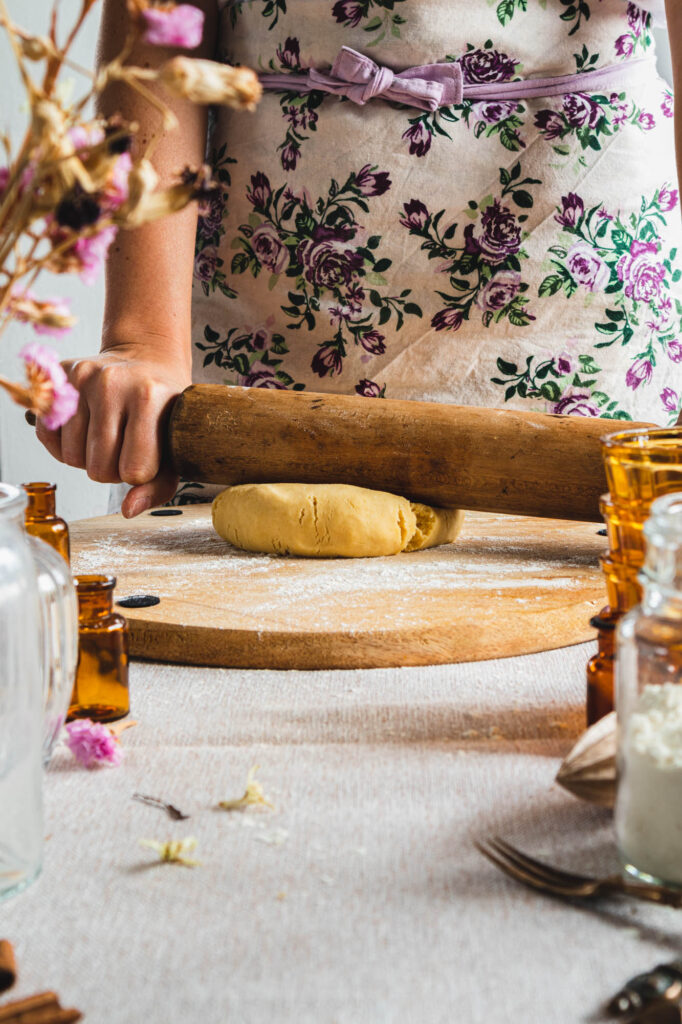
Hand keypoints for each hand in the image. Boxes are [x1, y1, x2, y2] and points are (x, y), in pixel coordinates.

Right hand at [35, 345, 190, 517]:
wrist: (148, 361)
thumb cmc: (163, 411)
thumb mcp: (176, 447)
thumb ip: (158, 486)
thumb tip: (128, 510)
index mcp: (150, 398)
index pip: (134, 471)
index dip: (138, 473)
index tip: (146, 456)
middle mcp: (113, 384)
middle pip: (99, 469)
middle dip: (112, 469)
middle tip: (126, 448)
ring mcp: (84, 377)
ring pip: (72, 458)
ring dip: (88, 458)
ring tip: (108, 437)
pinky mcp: (61, 377)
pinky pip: (47, 437)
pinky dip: (65, 445)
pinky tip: (85, 431)